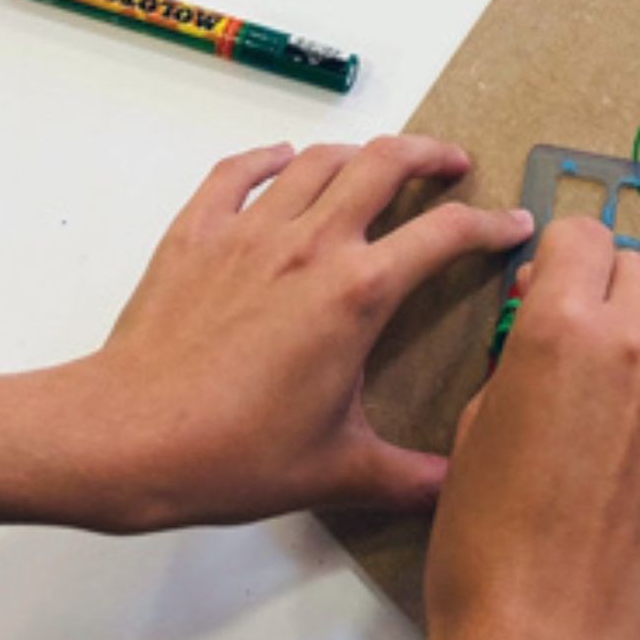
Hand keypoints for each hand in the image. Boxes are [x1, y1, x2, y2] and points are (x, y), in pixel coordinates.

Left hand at [40, 137, 532, 533]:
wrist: (128, 437)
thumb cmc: (230, 454)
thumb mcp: (337, 471)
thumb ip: (408, 476)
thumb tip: (455, 487)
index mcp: (357, 293)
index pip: (446, 235)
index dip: (490, 224)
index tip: (511, 223)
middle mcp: (309, 245)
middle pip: (385, 164)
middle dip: (430, 154)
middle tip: (452, 164)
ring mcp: (249, 231)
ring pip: (317, 159)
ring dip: (358, 152)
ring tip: (378, 162)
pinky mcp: (196, 233)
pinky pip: (237, 172)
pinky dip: (267, 158)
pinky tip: (280, 161)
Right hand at [421, 218, 639, 639]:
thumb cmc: (485, 541)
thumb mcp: (474, 423)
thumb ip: (515, 354)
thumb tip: (536, 320)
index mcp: (561, 329)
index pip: (583, 234)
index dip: (557, 253)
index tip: (542, 280)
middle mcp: (633, 349)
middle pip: (636, 267)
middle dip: (599, 283)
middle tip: (565, 325)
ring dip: (634, 332)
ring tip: (595, 387)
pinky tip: (623, 436)